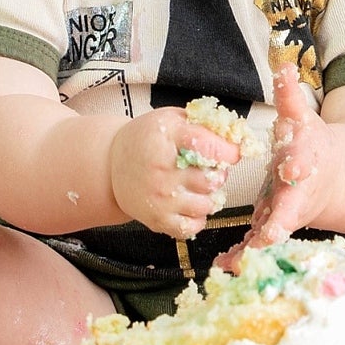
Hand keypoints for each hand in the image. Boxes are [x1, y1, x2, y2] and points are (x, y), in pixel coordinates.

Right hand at [110, 109, 240, 239]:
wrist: (111, 165)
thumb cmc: (145, 140)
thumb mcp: (170, 119)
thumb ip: (202, 122)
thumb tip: (234, 132)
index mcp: (166, 138)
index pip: (208, 146)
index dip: (228, 151)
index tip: (232, 152)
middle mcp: (162, 169)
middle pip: (212, 178)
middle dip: (219, 173)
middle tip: (209, 168)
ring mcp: (160, 197)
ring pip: (207, 203)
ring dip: (210, 195)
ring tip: (198, 186)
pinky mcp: (158, 219)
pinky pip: (192, 226)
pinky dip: (198, 217)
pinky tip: (190, 204)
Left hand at [215, 61, 332, 267]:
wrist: (333, 180)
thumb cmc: (314, 146)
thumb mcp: (303, 120)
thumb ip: (290, 96)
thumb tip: (282, 64)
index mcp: (305, 168)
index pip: (303, 168)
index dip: (298, 167)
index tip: (291, 168)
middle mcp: (298, 198)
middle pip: (289, 213)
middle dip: (276, 225)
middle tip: (264, 237)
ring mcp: (286, 217)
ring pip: (271, 237)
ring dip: (254, 251)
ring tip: (232, 264)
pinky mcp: (273, 227)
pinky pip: (256, 244)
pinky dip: (241, 255)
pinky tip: (222, 266)